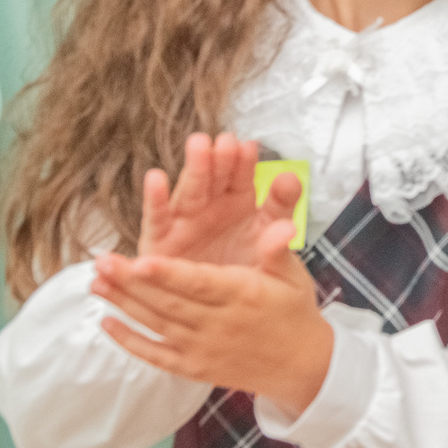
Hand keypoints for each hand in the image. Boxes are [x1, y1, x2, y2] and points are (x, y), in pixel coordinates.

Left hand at [93, 240, 330, 415]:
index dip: (169, 273)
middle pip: (169, 302)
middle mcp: (219, 324)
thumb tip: (283, 225)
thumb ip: (279, 249)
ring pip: (157, 324)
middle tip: (101, 260)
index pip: (200, 283)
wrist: (300, 365)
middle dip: (131, 282)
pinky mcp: (192, 367)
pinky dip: (129, 341)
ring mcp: (202, 348)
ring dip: (124, 304)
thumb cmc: (294, 312)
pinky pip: (155, 355)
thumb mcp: (294, 276)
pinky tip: (107, 324)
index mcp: (244, 295)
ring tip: (96, 282)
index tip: (141, 260)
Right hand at [133, 133, 301, 267]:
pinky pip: (157, 220)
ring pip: (189, 192)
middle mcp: (211, 205)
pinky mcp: (160, 242)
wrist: (225, 307)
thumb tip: (292, 178)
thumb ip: (281, 208)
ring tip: (198, 147)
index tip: (249, 146)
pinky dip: (155, 200)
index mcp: (239, 200)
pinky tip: (155, 179)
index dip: (245, 162)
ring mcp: (185, 221)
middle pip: (215, 179)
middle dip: (219, 159)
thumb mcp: (270, 235)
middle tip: (224, 140)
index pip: (243, 176)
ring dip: (194, 170)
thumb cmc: (247, 265)